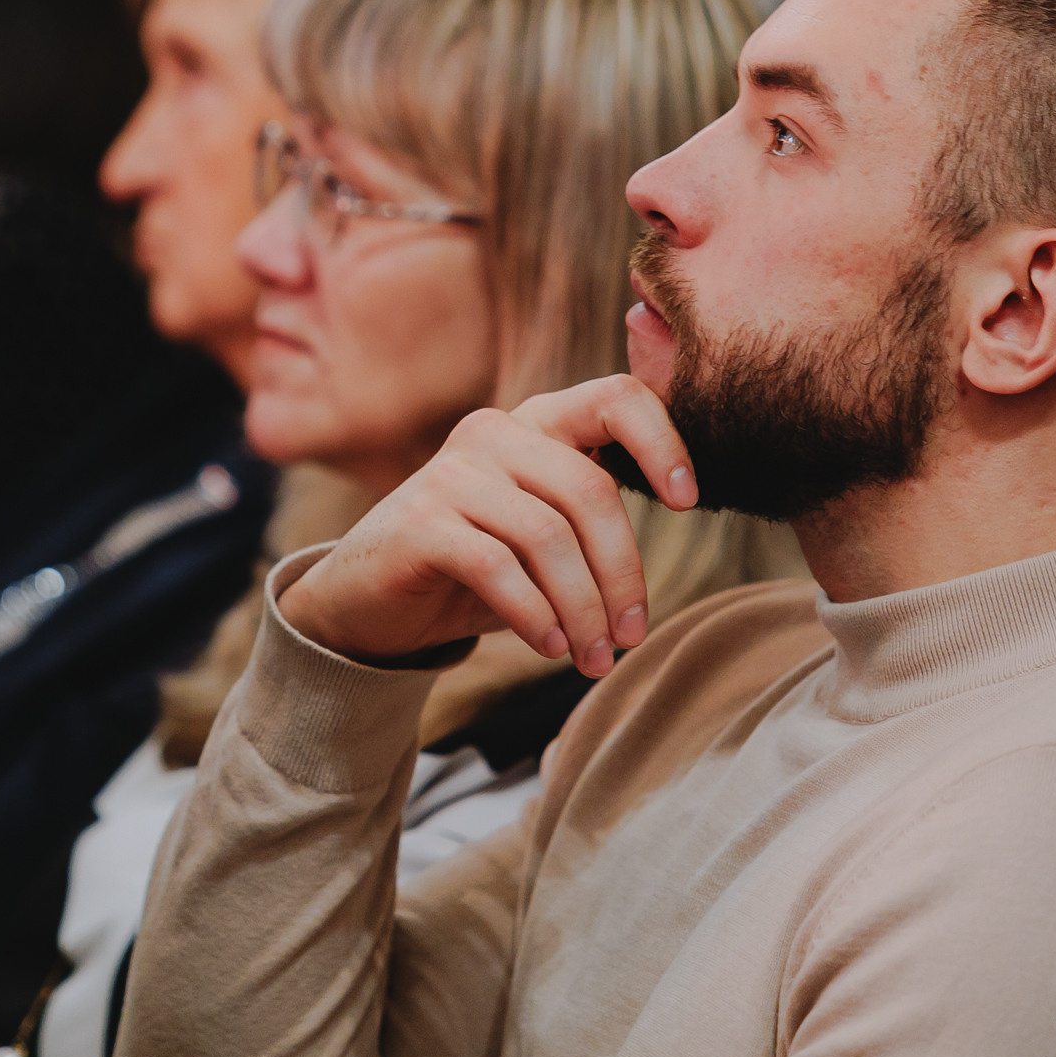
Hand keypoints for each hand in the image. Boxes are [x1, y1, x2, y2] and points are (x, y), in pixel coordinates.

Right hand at [279, 375, 697, 678]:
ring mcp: (452, 473)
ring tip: (591, 659)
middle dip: (622, 574)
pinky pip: (499, 568)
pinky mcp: (421, 521)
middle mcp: (494, 433)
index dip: (662, 442)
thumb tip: (667, 553)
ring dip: (582, 610)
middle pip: (590, 490)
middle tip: (629, 639)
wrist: (368, 604)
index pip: (615, 398)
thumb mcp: (541, 538)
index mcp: (535, 424)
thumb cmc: (471, 571)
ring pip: (549, 536)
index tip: (687, 503)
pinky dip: (534, 615)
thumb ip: (592, 524)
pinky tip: (548, 648)